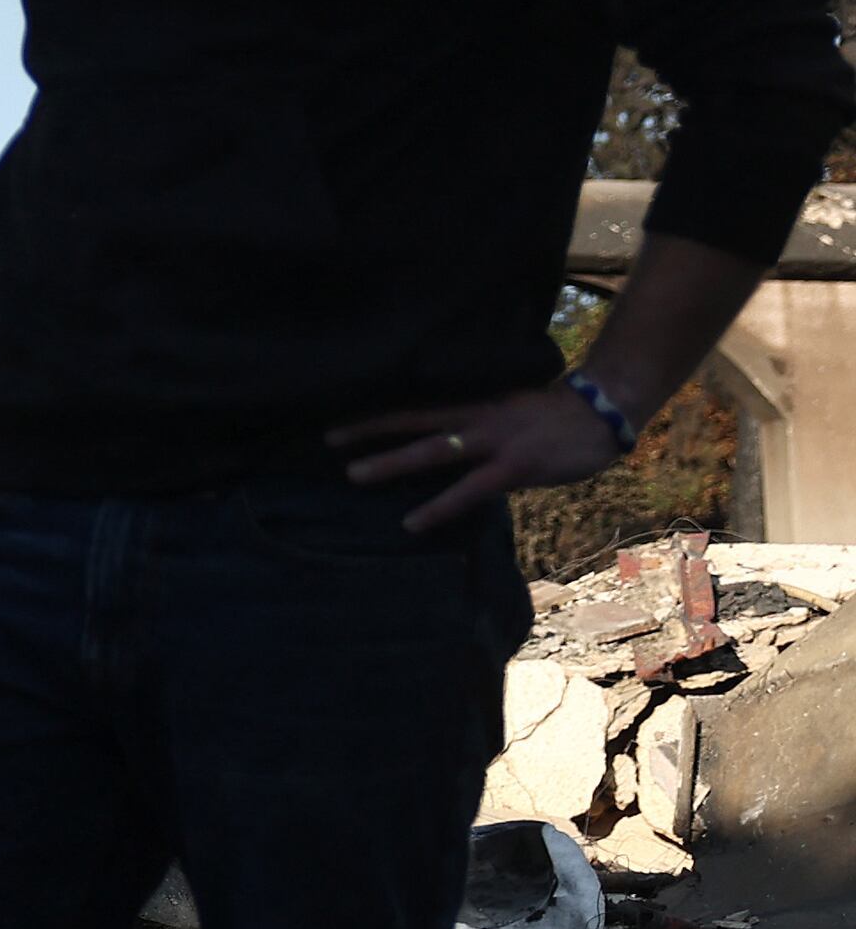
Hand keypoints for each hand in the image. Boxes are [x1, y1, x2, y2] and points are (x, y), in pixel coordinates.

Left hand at [328, 381, 622, 530]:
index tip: (339, 419)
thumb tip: (445, 446)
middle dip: (370, 432)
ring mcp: (494, 441)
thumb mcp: (507, 413)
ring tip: (353, 475)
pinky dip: (438, 506)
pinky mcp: (514, 465)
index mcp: (473, 406)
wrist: (602, 409)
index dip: (377, 414)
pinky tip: (411, 523)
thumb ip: (475, 428)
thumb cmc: (554, 415)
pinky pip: (469, 489)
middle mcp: (476, 419)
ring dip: (392, 462)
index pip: (415, 408)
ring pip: (433, 450)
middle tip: (326, 440)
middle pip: (414, 422)